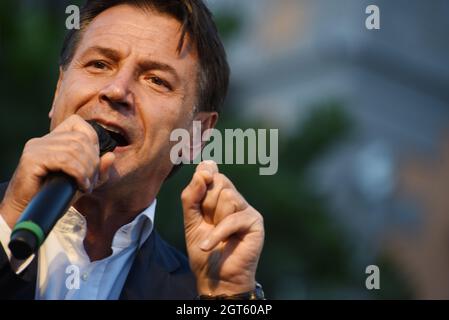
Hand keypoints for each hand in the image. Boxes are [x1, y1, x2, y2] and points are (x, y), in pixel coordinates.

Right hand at [0, 115, 114, 227]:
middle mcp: (43, 139)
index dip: (93, 141)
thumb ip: (98, 171)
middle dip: (93, 161)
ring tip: (86, 185)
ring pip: (74, 149)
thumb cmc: (54, 196)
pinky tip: (80, 185)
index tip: (94, 164)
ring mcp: (36, 147)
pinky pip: (63, 160)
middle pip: (80, 139)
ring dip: (87, 169)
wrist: (27, 211)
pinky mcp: (31, 159)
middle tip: (91, 181)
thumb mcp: (82, 182)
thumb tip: (111, 156)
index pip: (79, 124)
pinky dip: (78, 173)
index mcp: (54, 139)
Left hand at [181, 160, 264, 294]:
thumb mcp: (190, 219)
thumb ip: (192, 194)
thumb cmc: (203, 250)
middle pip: (220, 182)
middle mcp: (235, 199)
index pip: (212, 173)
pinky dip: (218, 234)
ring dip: (214, 220)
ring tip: (214, 235)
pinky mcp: (255, 222)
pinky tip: (209, 245)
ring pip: (228, 197)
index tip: (200, 188)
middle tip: (207, 223)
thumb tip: (204, 169)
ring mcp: (246, 209)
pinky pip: (233, 218)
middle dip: (206, 204)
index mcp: (220, 196)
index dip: (204, 177)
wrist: (215, 278)